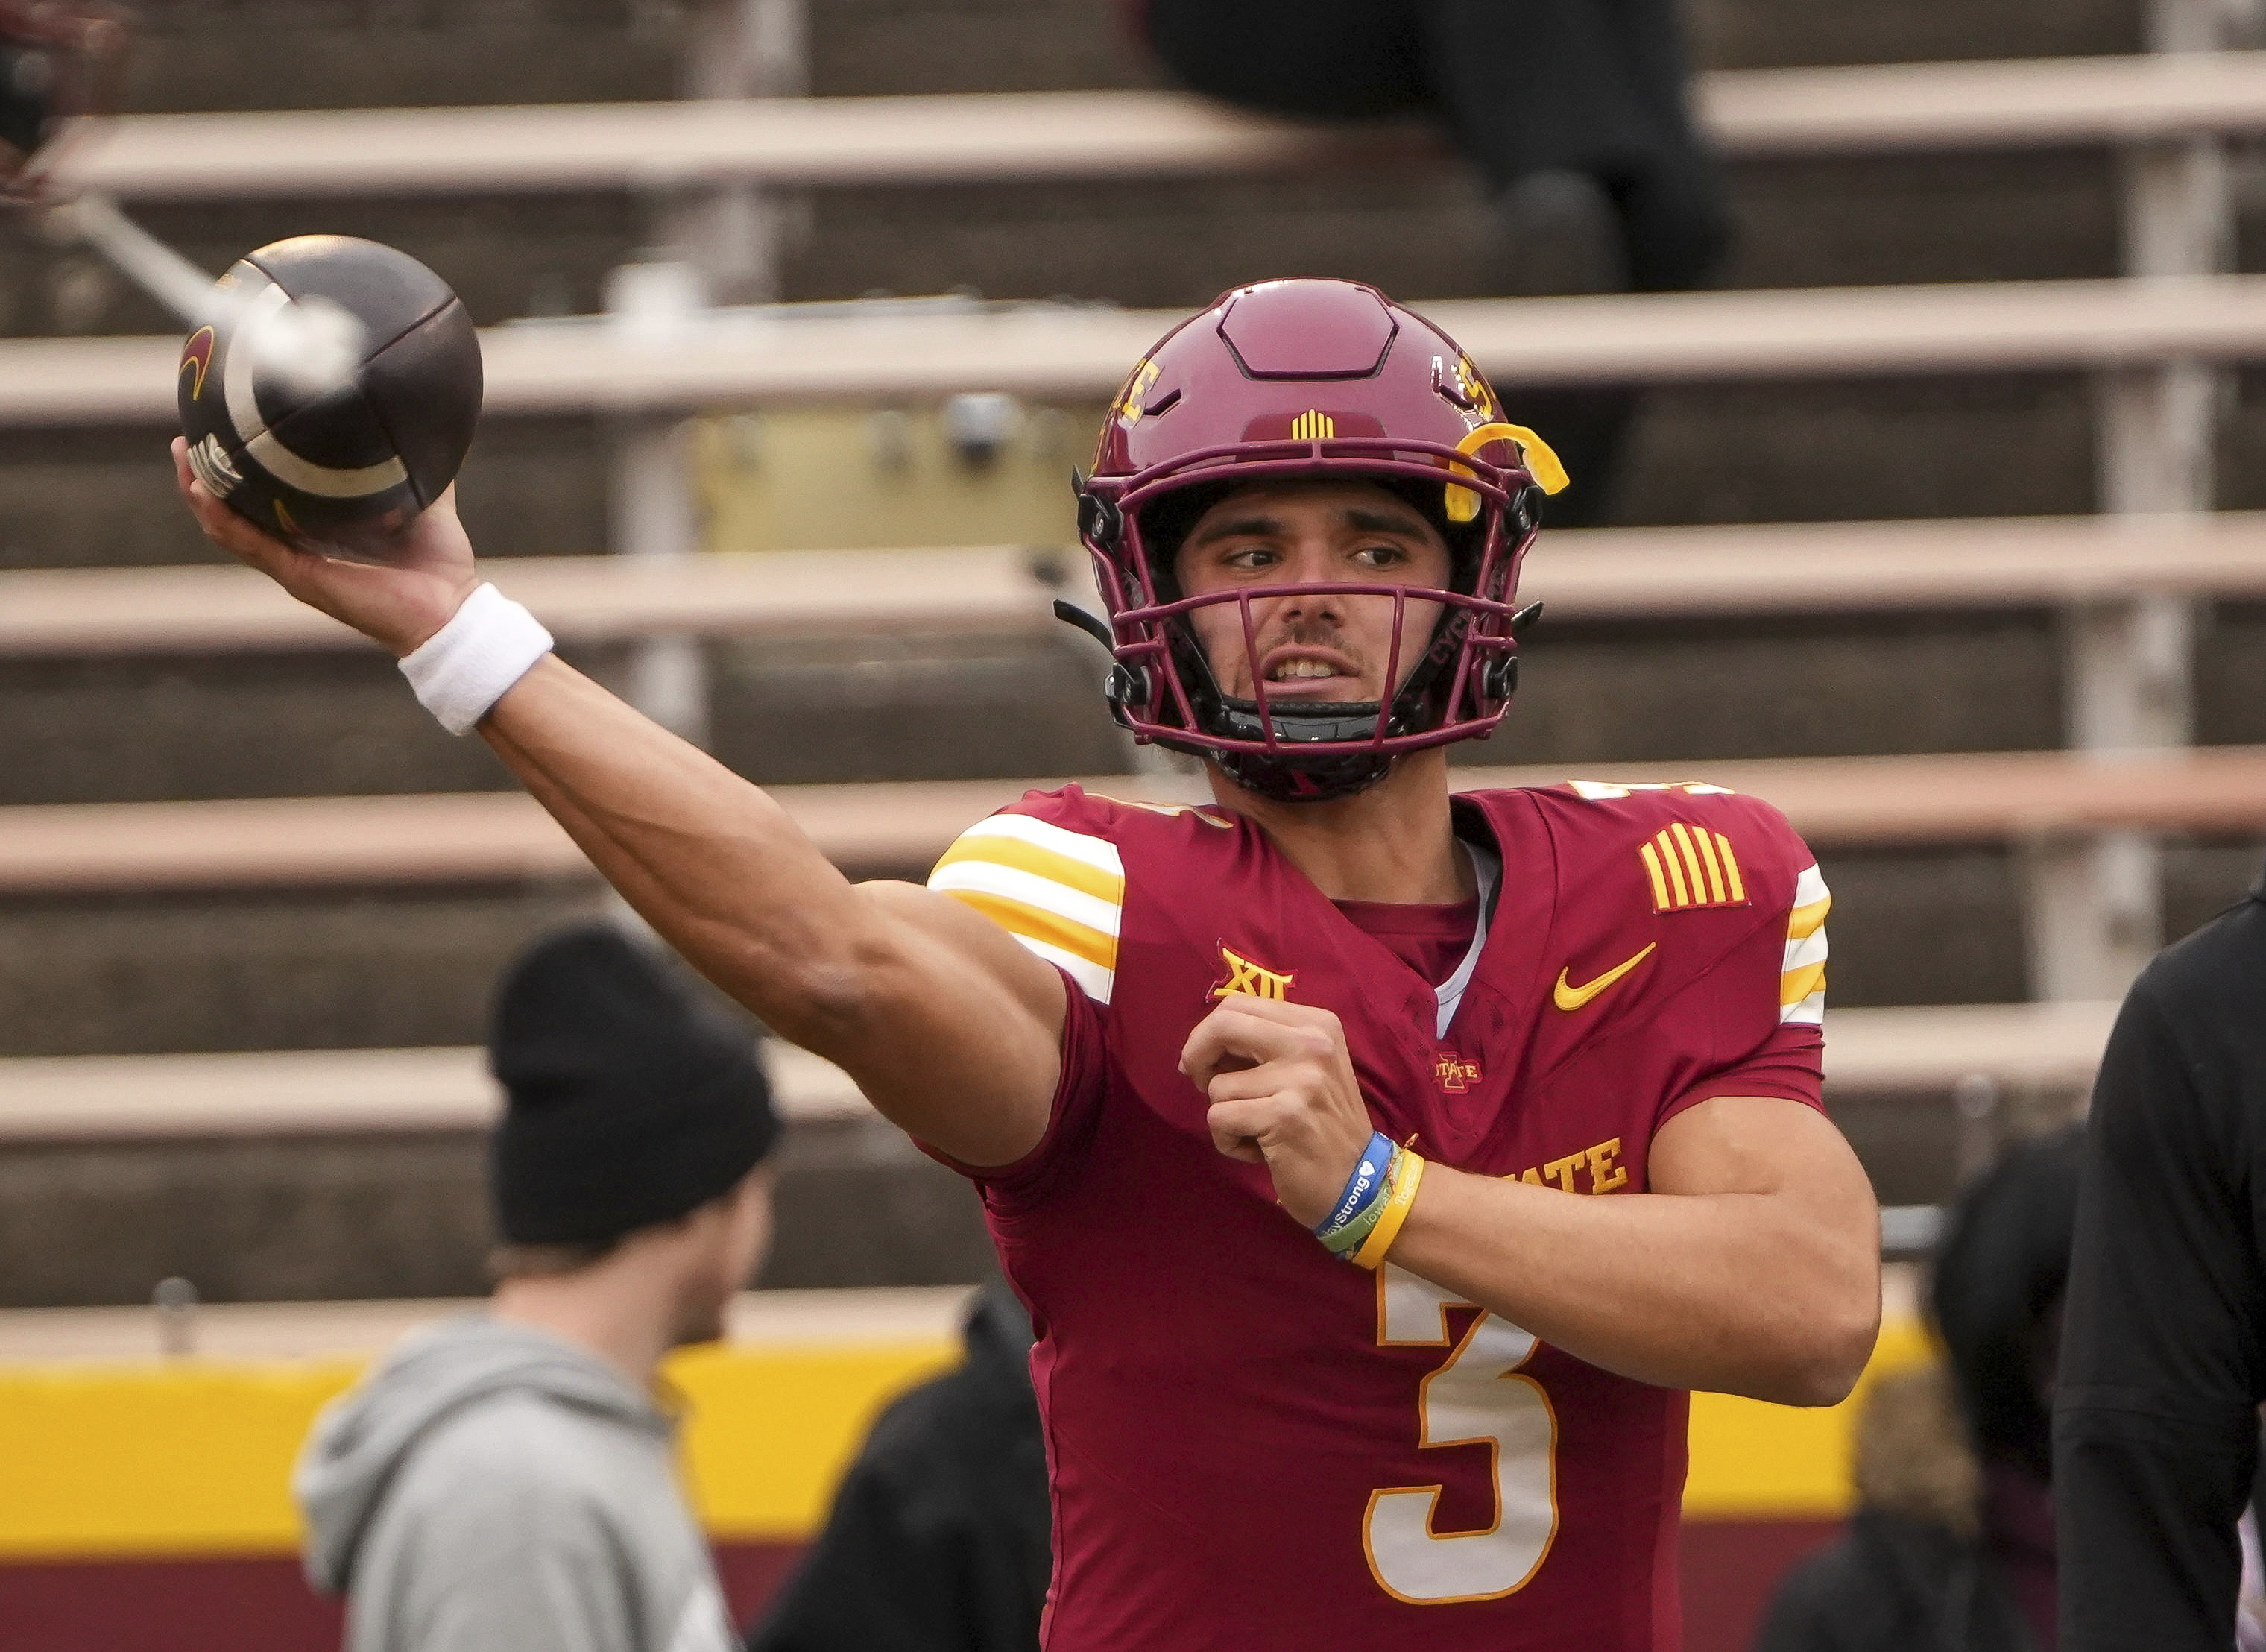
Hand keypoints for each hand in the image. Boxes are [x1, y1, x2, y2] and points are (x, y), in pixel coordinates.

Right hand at [171, 436, 479, 656]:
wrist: (453, 610)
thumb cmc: (439, 566)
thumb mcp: (425, 502)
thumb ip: (420, 468)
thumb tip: (424, 424)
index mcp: (319, 533)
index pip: (266, 499)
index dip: (242, 469)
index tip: (225, 427)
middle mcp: (298, 550)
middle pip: (234, 511)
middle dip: (206, 475)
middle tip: (187, 437)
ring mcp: (295, 566)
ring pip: (230, 527)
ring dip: (201, 491)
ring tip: (183, 455)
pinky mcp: (301, 578)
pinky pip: (251, 546)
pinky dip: (224, 519)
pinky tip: (203, 492)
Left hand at [1178, 994, 1377, 1228]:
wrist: (1358, 1182)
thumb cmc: (1322, 1125)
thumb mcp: (1305, 1068)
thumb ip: (1262, 1046)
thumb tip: (1201, 1040)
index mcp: (1317, 1023)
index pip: (1239, 1004)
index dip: (1208, 1033)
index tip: (1205, 1062)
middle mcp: (1313, 1043)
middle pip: (1223, 1026)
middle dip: (1196, 1056)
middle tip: (1200, 1084)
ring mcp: (1301, 1078)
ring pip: (1217, 1085)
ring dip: (1225, 1116)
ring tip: (1258, 1131)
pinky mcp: (1284, 1115)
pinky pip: (1220, 1119)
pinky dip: (1228, 1141)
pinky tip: (1260, 1152)